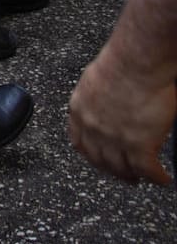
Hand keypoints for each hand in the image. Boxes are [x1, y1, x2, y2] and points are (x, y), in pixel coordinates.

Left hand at [68, 44, 176, 184]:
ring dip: (133, 175)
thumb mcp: (94, 81)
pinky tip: (163, 180)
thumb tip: (106, 103)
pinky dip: (157, 178)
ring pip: (122, 168)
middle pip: (100, 159)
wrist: (137, 63)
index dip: (91, 155)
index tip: (100, 161)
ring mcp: (114, 139)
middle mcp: (93, 128)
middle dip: (113, 170)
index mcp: (80, 110)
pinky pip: (147, 170)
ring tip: (142, 178)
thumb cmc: (122, 63)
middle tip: (125, 175)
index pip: (80, 142)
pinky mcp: (138, 144)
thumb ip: (96, 99)